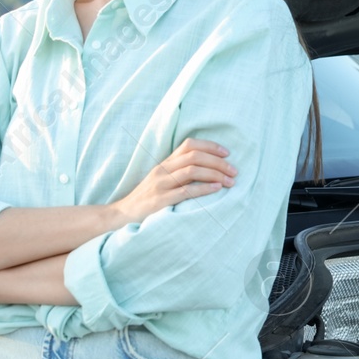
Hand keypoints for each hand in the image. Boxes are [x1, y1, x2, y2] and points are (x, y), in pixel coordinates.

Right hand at [109, 138, 236, 226]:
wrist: (124, 214)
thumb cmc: (149, 197)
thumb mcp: (162, 179)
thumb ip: (180, 170)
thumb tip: (208, 166)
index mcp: (165, 162)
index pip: (189, 144)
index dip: (210, 146)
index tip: (227, 153)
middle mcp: (163, 170)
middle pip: (195, 157)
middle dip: (218, 162)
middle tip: (234, 171)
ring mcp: (161, 184)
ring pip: (192, 171)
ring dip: (215, 174)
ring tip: (230, 181)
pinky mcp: (161, 200)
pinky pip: (186, 191)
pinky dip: (204, 188)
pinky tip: (217, 188)